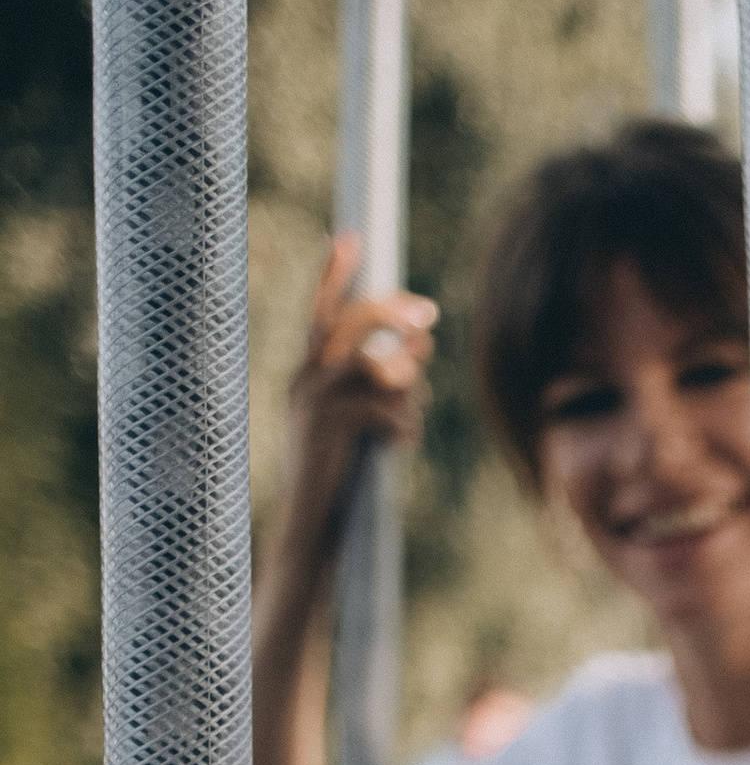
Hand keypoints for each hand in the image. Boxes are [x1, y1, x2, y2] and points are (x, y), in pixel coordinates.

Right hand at [274, 233, 437, 571]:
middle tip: (430, 318)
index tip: (351, 238)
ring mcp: (314, 402)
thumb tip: (419, 348)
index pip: (320, 313)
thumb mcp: (358, 423)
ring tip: (409, 419)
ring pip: (379, 367)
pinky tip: (398, 446)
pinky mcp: (330, 428)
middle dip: (395, 315)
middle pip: (355, 322)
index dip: (333, 275)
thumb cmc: (339, 476)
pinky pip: (386, 408)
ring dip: (409, 391)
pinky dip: (404, 426)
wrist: (311, 525)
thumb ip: (380, 385)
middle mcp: (304, 378)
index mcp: (307, 373)